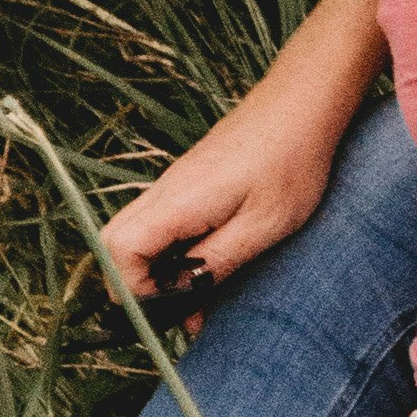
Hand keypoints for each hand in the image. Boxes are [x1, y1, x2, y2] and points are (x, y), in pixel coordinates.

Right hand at [101, 85, 345, 302]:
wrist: (300, 105)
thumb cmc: (290, 163)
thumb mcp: (263, 225)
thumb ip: (219, 262)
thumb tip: (185, 297)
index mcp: (178, 202)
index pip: (120, 251)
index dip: (135, 289)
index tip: (172, 310)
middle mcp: (165, 192)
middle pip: (115, 243)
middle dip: (135, 284)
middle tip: (176, 310)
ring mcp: (174, 185)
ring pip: (137, 234)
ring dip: (156, 269)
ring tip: (197, 295)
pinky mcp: (189, 183)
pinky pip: (160, 223)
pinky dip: (171, 251)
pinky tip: (207, 265)